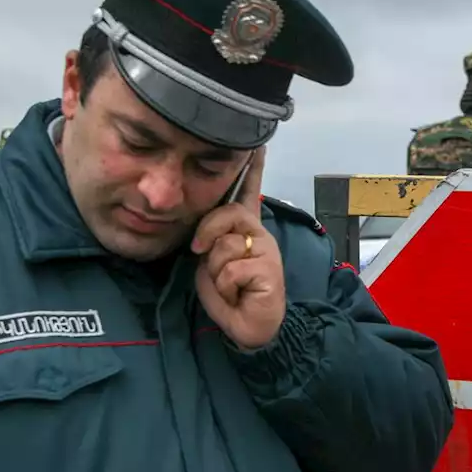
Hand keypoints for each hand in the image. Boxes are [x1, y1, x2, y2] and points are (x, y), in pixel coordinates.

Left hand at [192, 147, 285, 349]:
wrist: (248, 328)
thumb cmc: (229, 296)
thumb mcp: (210, 262)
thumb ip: (209, 240)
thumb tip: (204, 236)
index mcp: (244, 230)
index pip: (248, 192)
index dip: (252, 168)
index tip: (257, 143)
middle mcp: (259, 234)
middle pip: (228, 214)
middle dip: (207, 235)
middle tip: (201, 254)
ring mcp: (266, 250)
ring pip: (225, 245)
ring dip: (215, 270)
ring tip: (228, 285)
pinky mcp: (269, 269)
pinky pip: (231, 268)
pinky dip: (225, 286)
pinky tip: (238, 294)